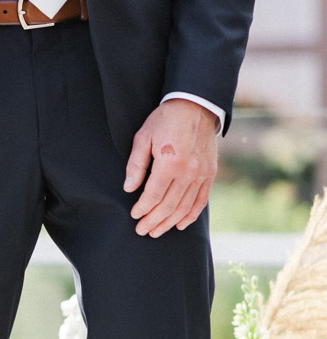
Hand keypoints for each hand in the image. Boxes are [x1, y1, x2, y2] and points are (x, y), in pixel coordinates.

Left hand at [123, 98, 217, 236]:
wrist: (195, 106)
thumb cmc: (165, 120)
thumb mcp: (143, 137)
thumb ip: (136, 164)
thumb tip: (129, 188)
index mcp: (169, 163)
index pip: (153, 195)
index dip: (142, 209)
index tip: (134, 216)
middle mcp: (188, 172)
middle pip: (168, 206)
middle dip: (153, 221)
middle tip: (142, 231)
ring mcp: (201, 174)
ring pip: (184, 207)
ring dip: (169, 222)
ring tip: (156, 231)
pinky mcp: (210, 173)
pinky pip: (201, 201)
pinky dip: (191, 215)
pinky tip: (180, 225)